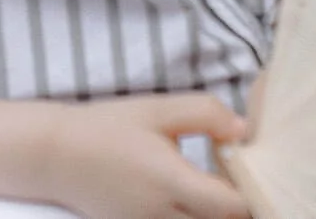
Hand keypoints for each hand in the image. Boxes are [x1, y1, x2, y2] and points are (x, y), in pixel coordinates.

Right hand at [41, 93, 249, 218]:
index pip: (230, 207)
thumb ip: (206, 114)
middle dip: (238, 207)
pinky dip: (192, 217)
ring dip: (214, 213)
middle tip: (243, 175)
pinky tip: (193, 195)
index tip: (256, 167)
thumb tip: (243, 130)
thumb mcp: (159, 108)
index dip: (251, 192)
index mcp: (171, 183)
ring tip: (218, 184)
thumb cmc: (111, 127)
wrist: (59, 156)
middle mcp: (161, 216)